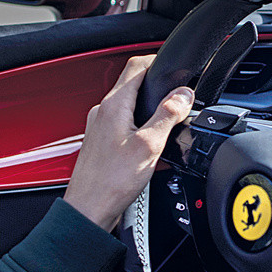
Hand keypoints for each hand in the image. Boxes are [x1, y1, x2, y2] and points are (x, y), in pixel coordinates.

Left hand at [63, 55, 192, 230]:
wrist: (88, 210)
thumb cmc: (111, 182)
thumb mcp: (149, 145)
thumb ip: (168, 116)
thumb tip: (183, 94)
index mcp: (114, 105)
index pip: (137, 66)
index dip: (159, 62)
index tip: (176, 69)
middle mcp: (103, 112)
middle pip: (134, 85)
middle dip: (158, 88)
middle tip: (179, 98)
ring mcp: (100, 127)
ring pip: (130, 107)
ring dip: (151, 111)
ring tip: (169, 127)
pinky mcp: (102, 143)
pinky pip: (126, 126)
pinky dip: (142, 130)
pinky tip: (154, 151)